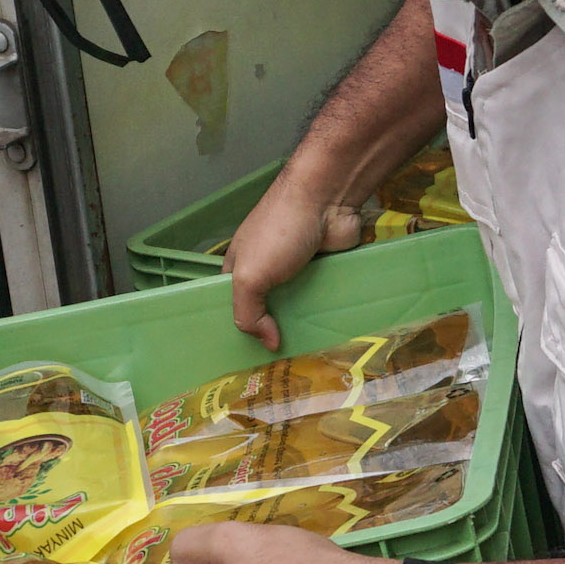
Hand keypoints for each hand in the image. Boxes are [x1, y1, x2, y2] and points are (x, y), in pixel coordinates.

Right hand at [223, 170, 371, 352]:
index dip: (239, 327)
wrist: (326, 200)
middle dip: (273, 331)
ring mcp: (298, 268)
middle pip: (267, 308)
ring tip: (310, 352)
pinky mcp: (326, 268)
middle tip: (282, 363)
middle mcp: (268, 267)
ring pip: (297, 305)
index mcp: (240, 266)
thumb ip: (248, 313)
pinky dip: (326, 309)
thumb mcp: (248, 276)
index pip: (233, 303)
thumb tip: (267, 344)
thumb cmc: (278, 232)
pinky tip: (331, 331)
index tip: (248, 356)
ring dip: (302, 323)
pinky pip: (323, 296)